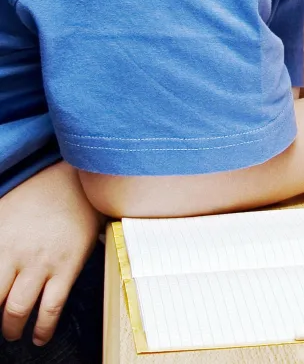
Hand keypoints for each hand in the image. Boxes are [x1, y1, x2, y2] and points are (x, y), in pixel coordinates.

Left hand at [0, 162, 101, 345]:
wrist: (80, 181)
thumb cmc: (39, 195)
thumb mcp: (3, 213)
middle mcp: (18, 255)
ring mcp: (44, 263)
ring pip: (18, 310)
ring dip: (11, 329)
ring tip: (12, 333)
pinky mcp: (68, 267)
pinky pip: (52, 307)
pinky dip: (44, 328)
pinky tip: (40, 337)